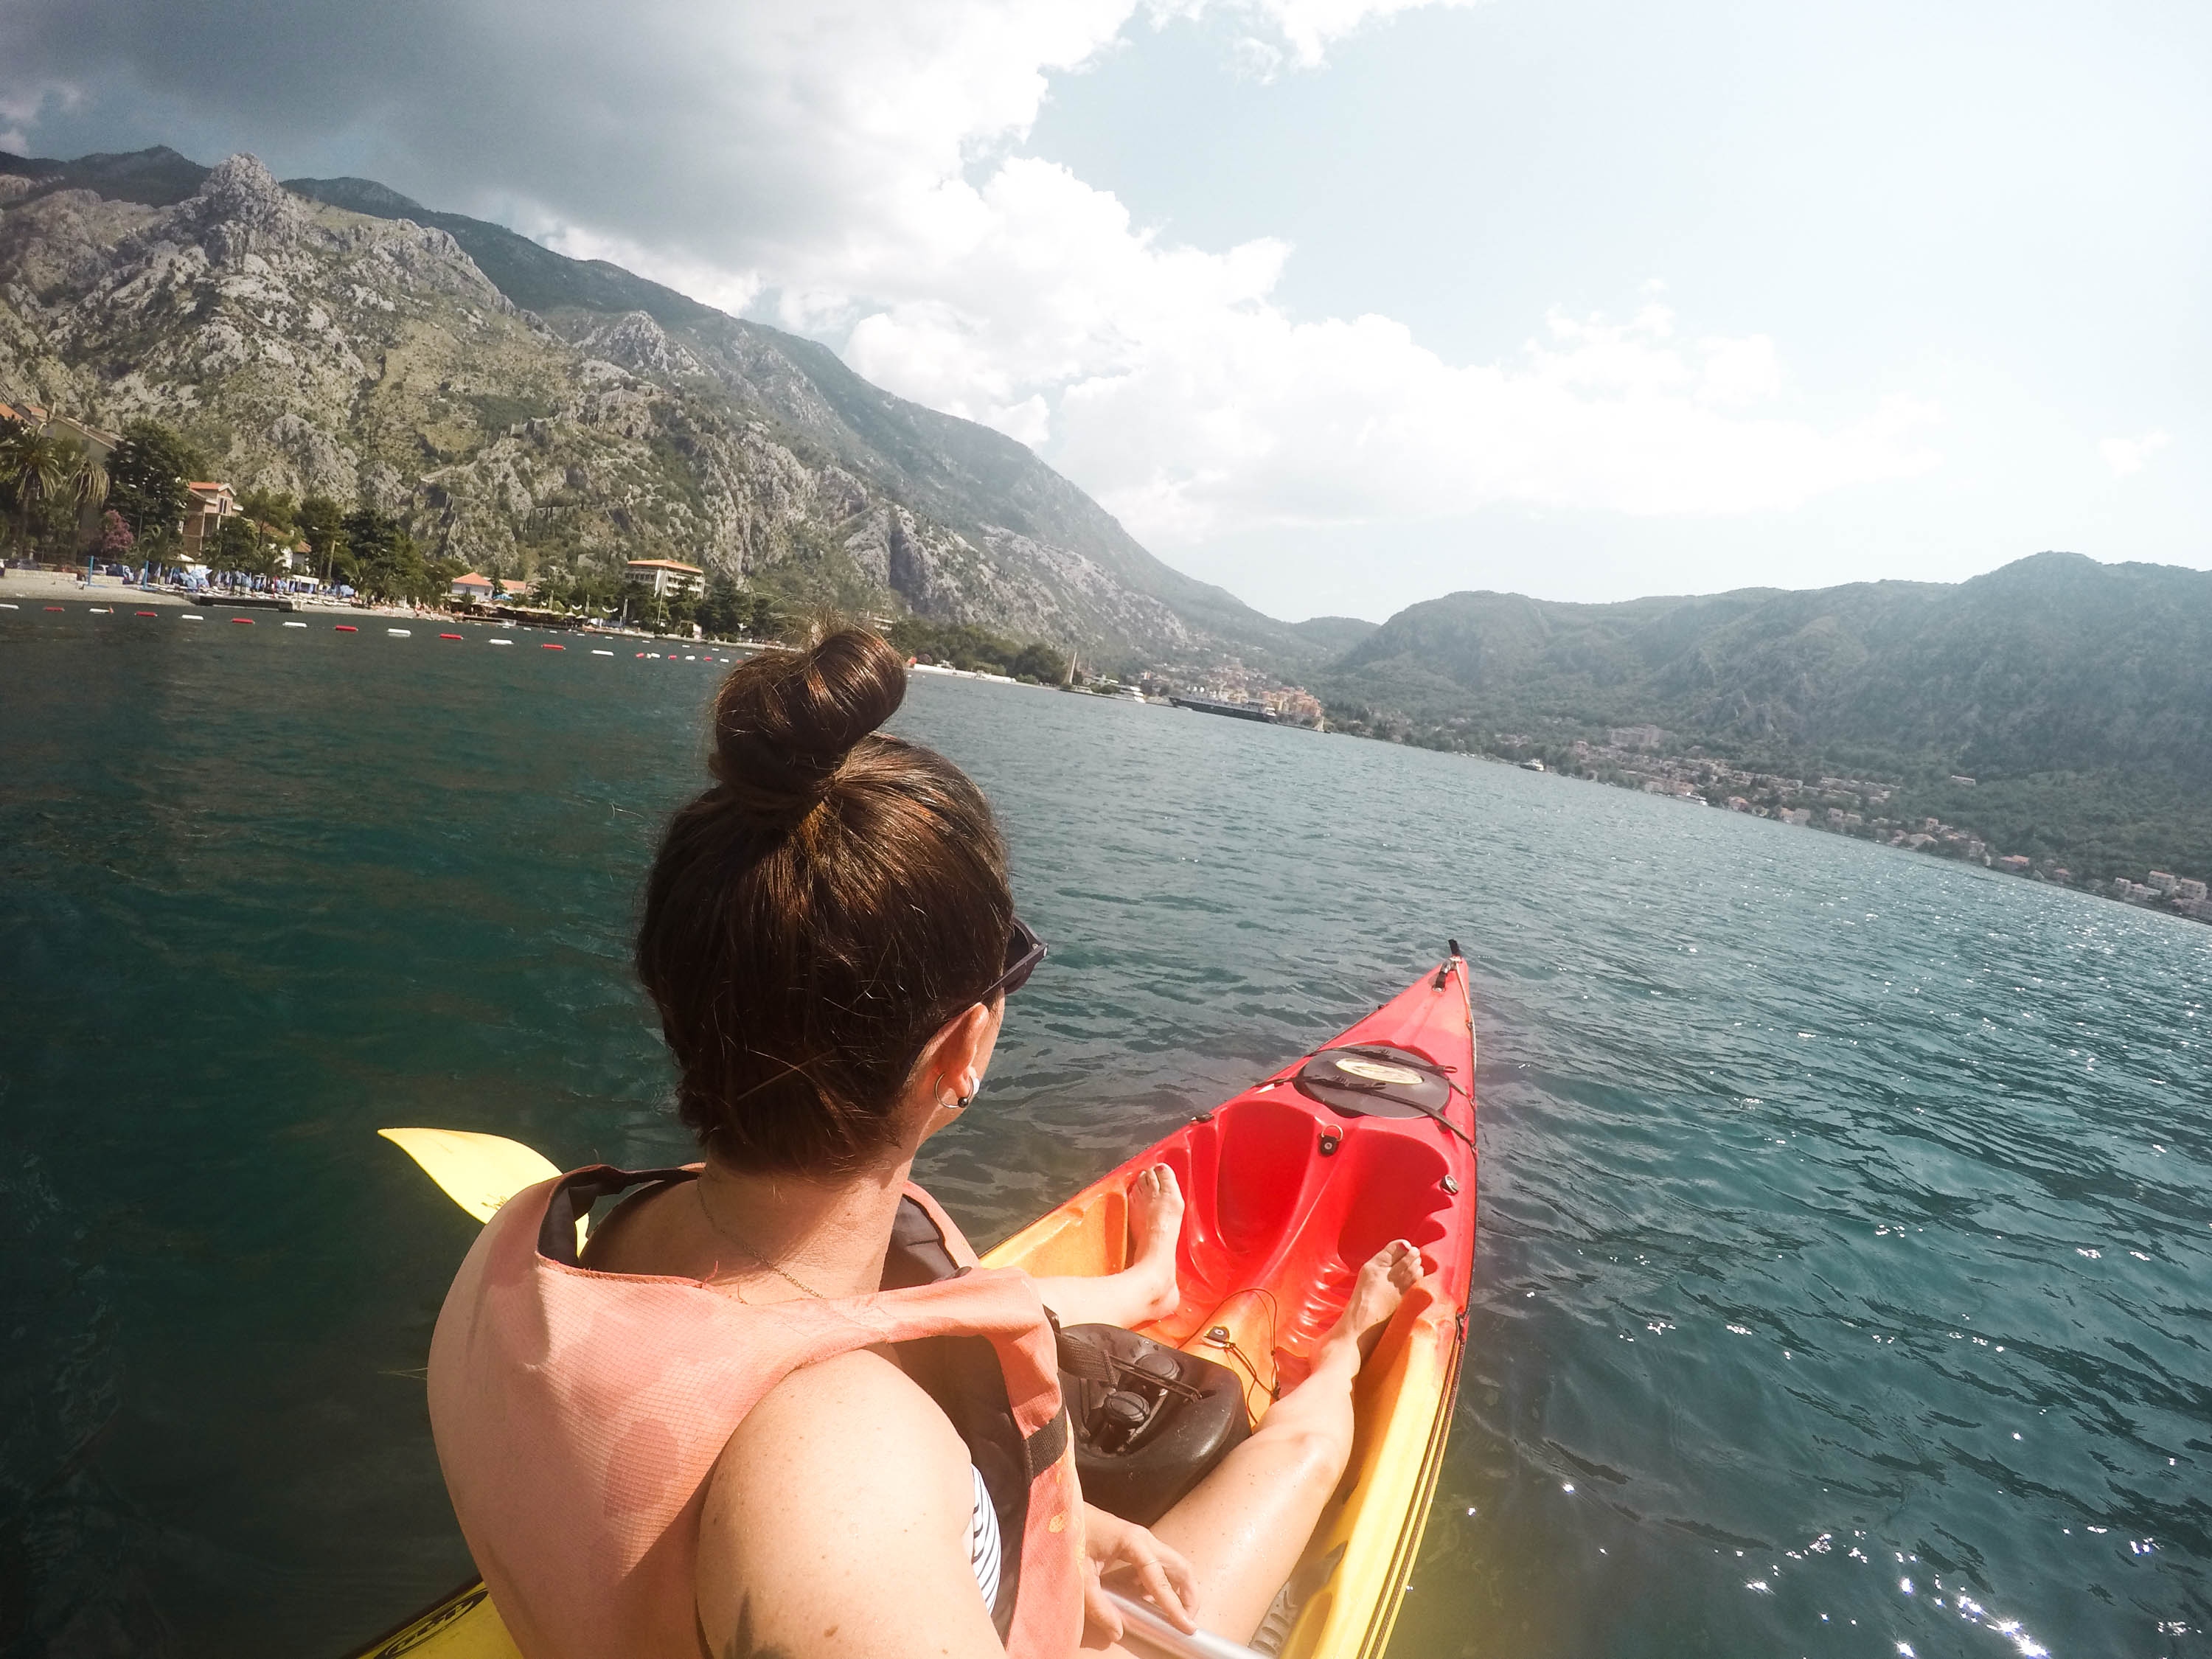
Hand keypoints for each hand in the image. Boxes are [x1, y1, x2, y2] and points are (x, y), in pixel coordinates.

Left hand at [1079, 1503, 1199, 1647]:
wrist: (1060, 1511)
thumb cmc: (1069, 1535)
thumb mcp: (1079, 1575)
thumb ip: (1097, 1605)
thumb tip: (1117, 1631)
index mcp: (1133, 1542)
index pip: (1160, 1579)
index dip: (1174, 1605)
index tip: (1186, 1626)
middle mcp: (1144, 1538)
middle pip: (1180, 1566)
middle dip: (1189, 1595)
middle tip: (1187, 1622)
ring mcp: (1142, 1540)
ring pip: (1173, 1565)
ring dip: (1179, 1589)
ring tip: (1174, 1616)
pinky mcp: (1135, 1544)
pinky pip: (1158, 1565)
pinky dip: (1163, 1584)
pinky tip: (1151, 1602)